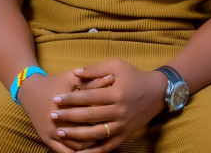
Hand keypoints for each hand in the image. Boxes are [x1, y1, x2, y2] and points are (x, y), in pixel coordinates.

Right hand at [18, 71, 114, 151]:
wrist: (29, 90)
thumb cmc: (54, 82)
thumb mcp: (72, 78)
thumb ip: (92, 80)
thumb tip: (112, 79)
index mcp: (65, 105)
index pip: (89, 116)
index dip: (105, 119)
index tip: (116, 119)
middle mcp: (57, 122)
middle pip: (84, 135)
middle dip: (100, 136)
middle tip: (113, 134)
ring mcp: (51, 133)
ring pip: (76, 148)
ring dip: (90, 148)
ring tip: (102, 143)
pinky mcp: (46, 139)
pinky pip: (64, 152)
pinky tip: (87, 151)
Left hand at [50, 60, 166, 152]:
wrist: (157, 92)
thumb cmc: (134, 75)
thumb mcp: (116, 65)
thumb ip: (95, 70)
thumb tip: (75, 73)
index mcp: (115, 93)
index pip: (88, 97)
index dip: (71, 99)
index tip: (56, 99)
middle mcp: (119, 111)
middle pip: (89, 116)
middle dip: (68, 116)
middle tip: (52, 115)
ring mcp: (122, 125)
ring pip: (96, 133)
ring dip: (76, 135)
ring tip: (60, 132)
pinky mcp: (125, 135)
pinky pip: (107, 146)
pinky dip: (93, 152)